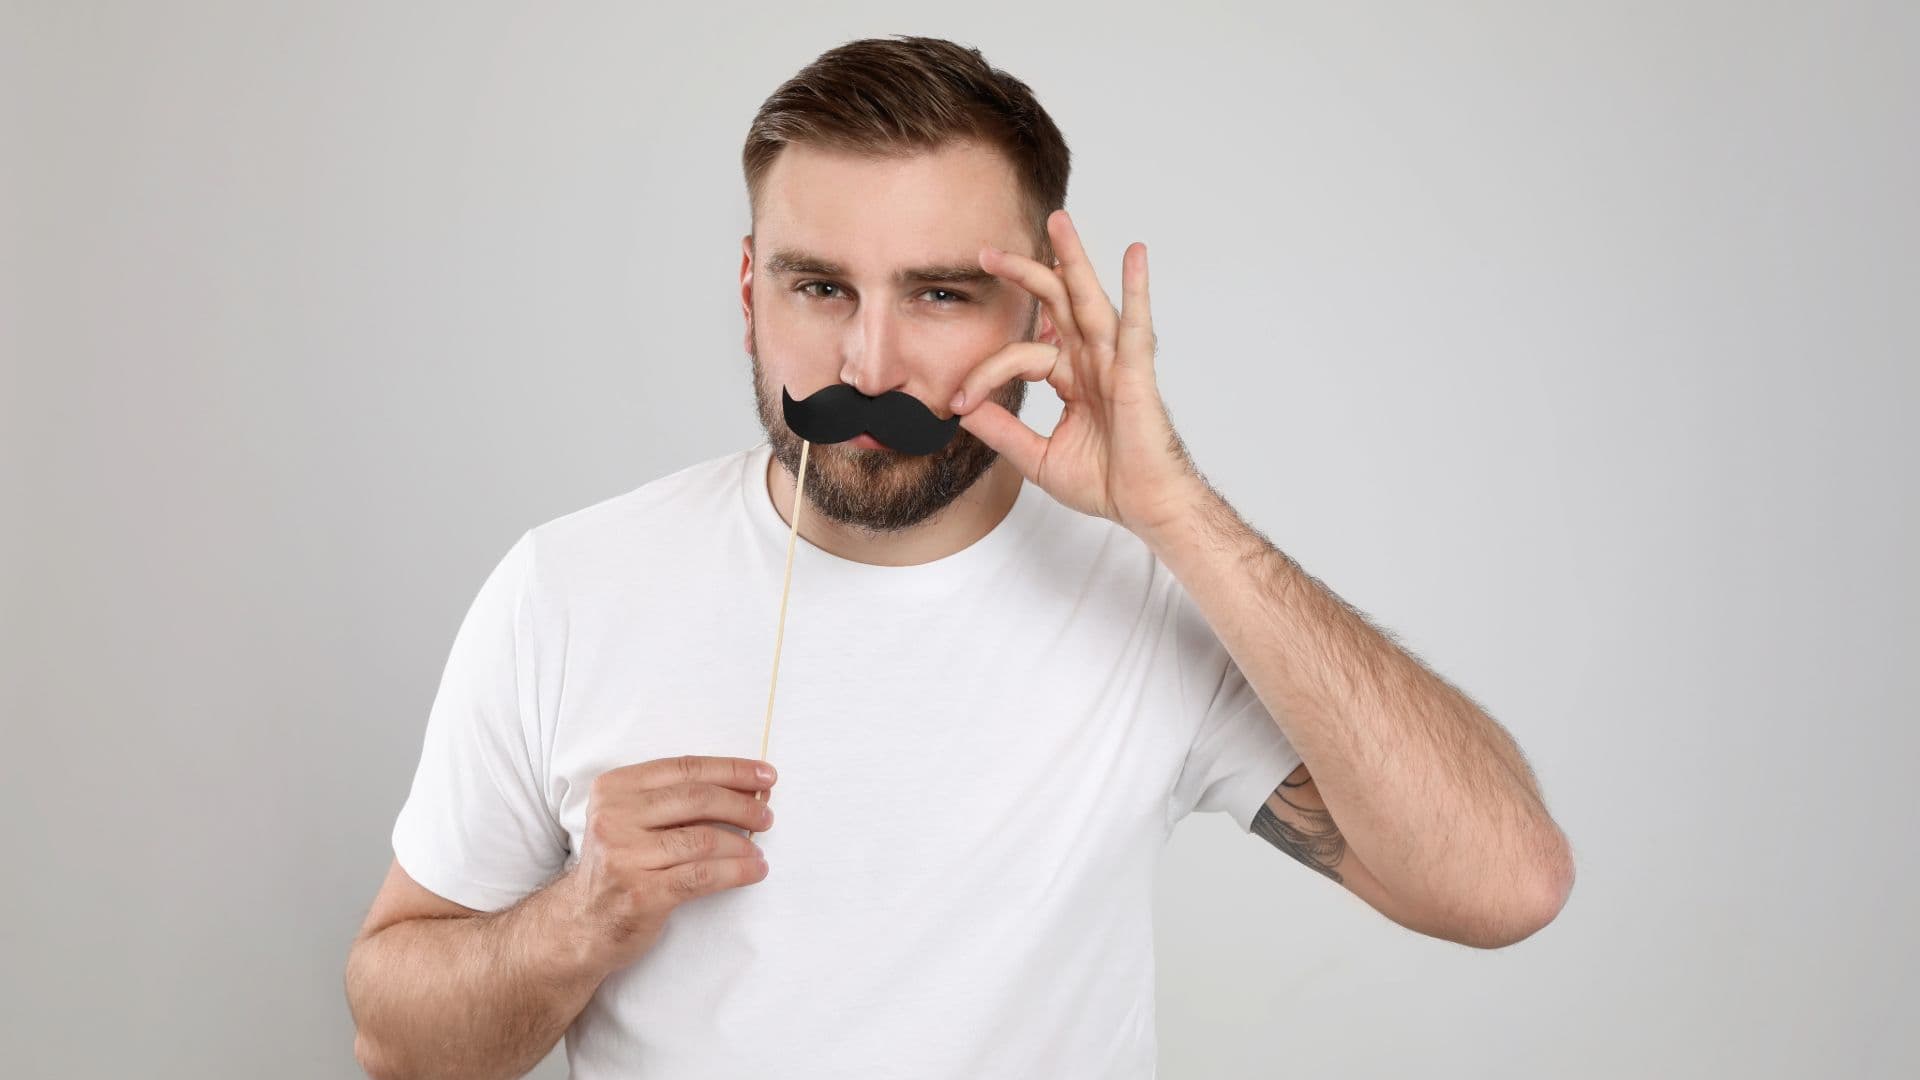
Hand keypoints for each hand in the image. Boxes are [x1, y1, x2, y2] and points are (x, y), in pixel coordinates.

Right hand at [558, 755, 776, 971]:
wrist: (582, 922)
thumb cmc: (620, 864)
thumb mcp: (631, 819)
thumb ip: (675, 800)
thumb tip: (748, 790)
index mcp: (614, 788)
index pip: (684, 768)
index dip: (731, 769)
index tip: (765, 776)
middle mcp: (614, 817)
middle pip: (696, 798)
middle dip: (742, 805)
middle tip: (767, 815)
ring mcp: (626, 856)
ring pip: (703, 840)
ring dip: (742, 844)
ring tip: (759, 850)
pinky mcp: (642, 893)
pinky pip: (702, 876)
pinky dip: (736, 871)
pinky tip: (755, 870)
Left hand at [949, 209, 1202, 536]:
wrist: (1143, 506)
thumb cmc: (1106, 483)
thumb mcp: (1036, 457)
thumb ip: (1002, 431)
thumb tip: (962, 412)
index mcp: (1071, 377)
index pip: (1020, 355)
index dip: (985, 374)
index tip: (958, 403)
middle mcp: (1092, 361)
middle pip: (1056, 304)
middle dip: (1025, 272)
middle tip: (988, 251)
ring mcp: (1115, 362)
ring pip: (1089, 301)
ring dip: (1074, 259)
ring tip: (1058, 222)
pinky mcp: (1135, 373)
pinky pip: (1135, 325)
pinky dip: (1136, 288)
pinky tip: (1134, 255)